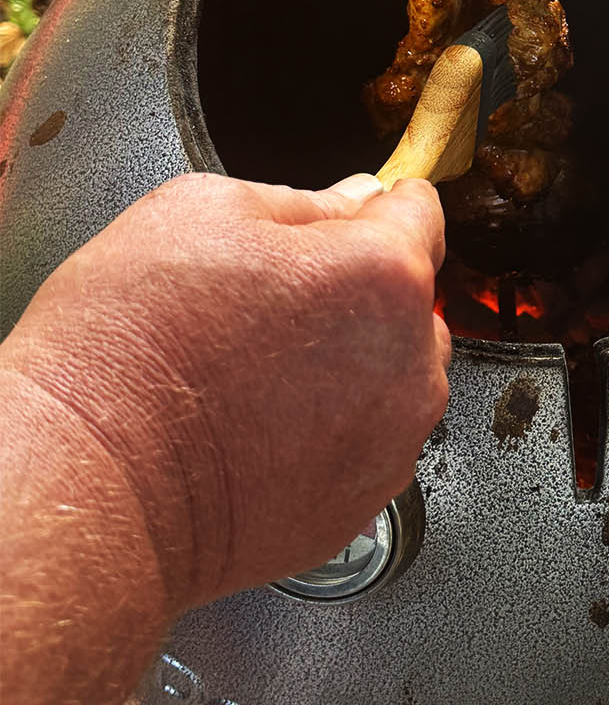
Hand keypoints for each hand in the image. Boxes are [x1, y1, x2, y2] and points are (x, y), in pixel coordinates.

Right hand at [0, 171, 448, 613]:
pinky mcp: (361, 505)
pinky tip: (260, 424)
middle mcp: (409, 363)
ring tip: (257, 372)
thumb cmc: (132, 349)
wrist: (90, 478)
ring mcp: (390, 443)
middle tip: (274, 301)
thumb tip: (351, 200)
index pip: (422, 214)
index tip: (363, 211)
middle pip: (409, 301)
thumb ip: (303, 199)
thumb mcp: (201, 213)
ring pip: (393, 377)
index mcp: (382, 274)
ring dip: (351, 365)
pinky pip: (364, 444)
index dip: (382, 205)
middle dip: (360, 292)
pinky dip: (329, 431)